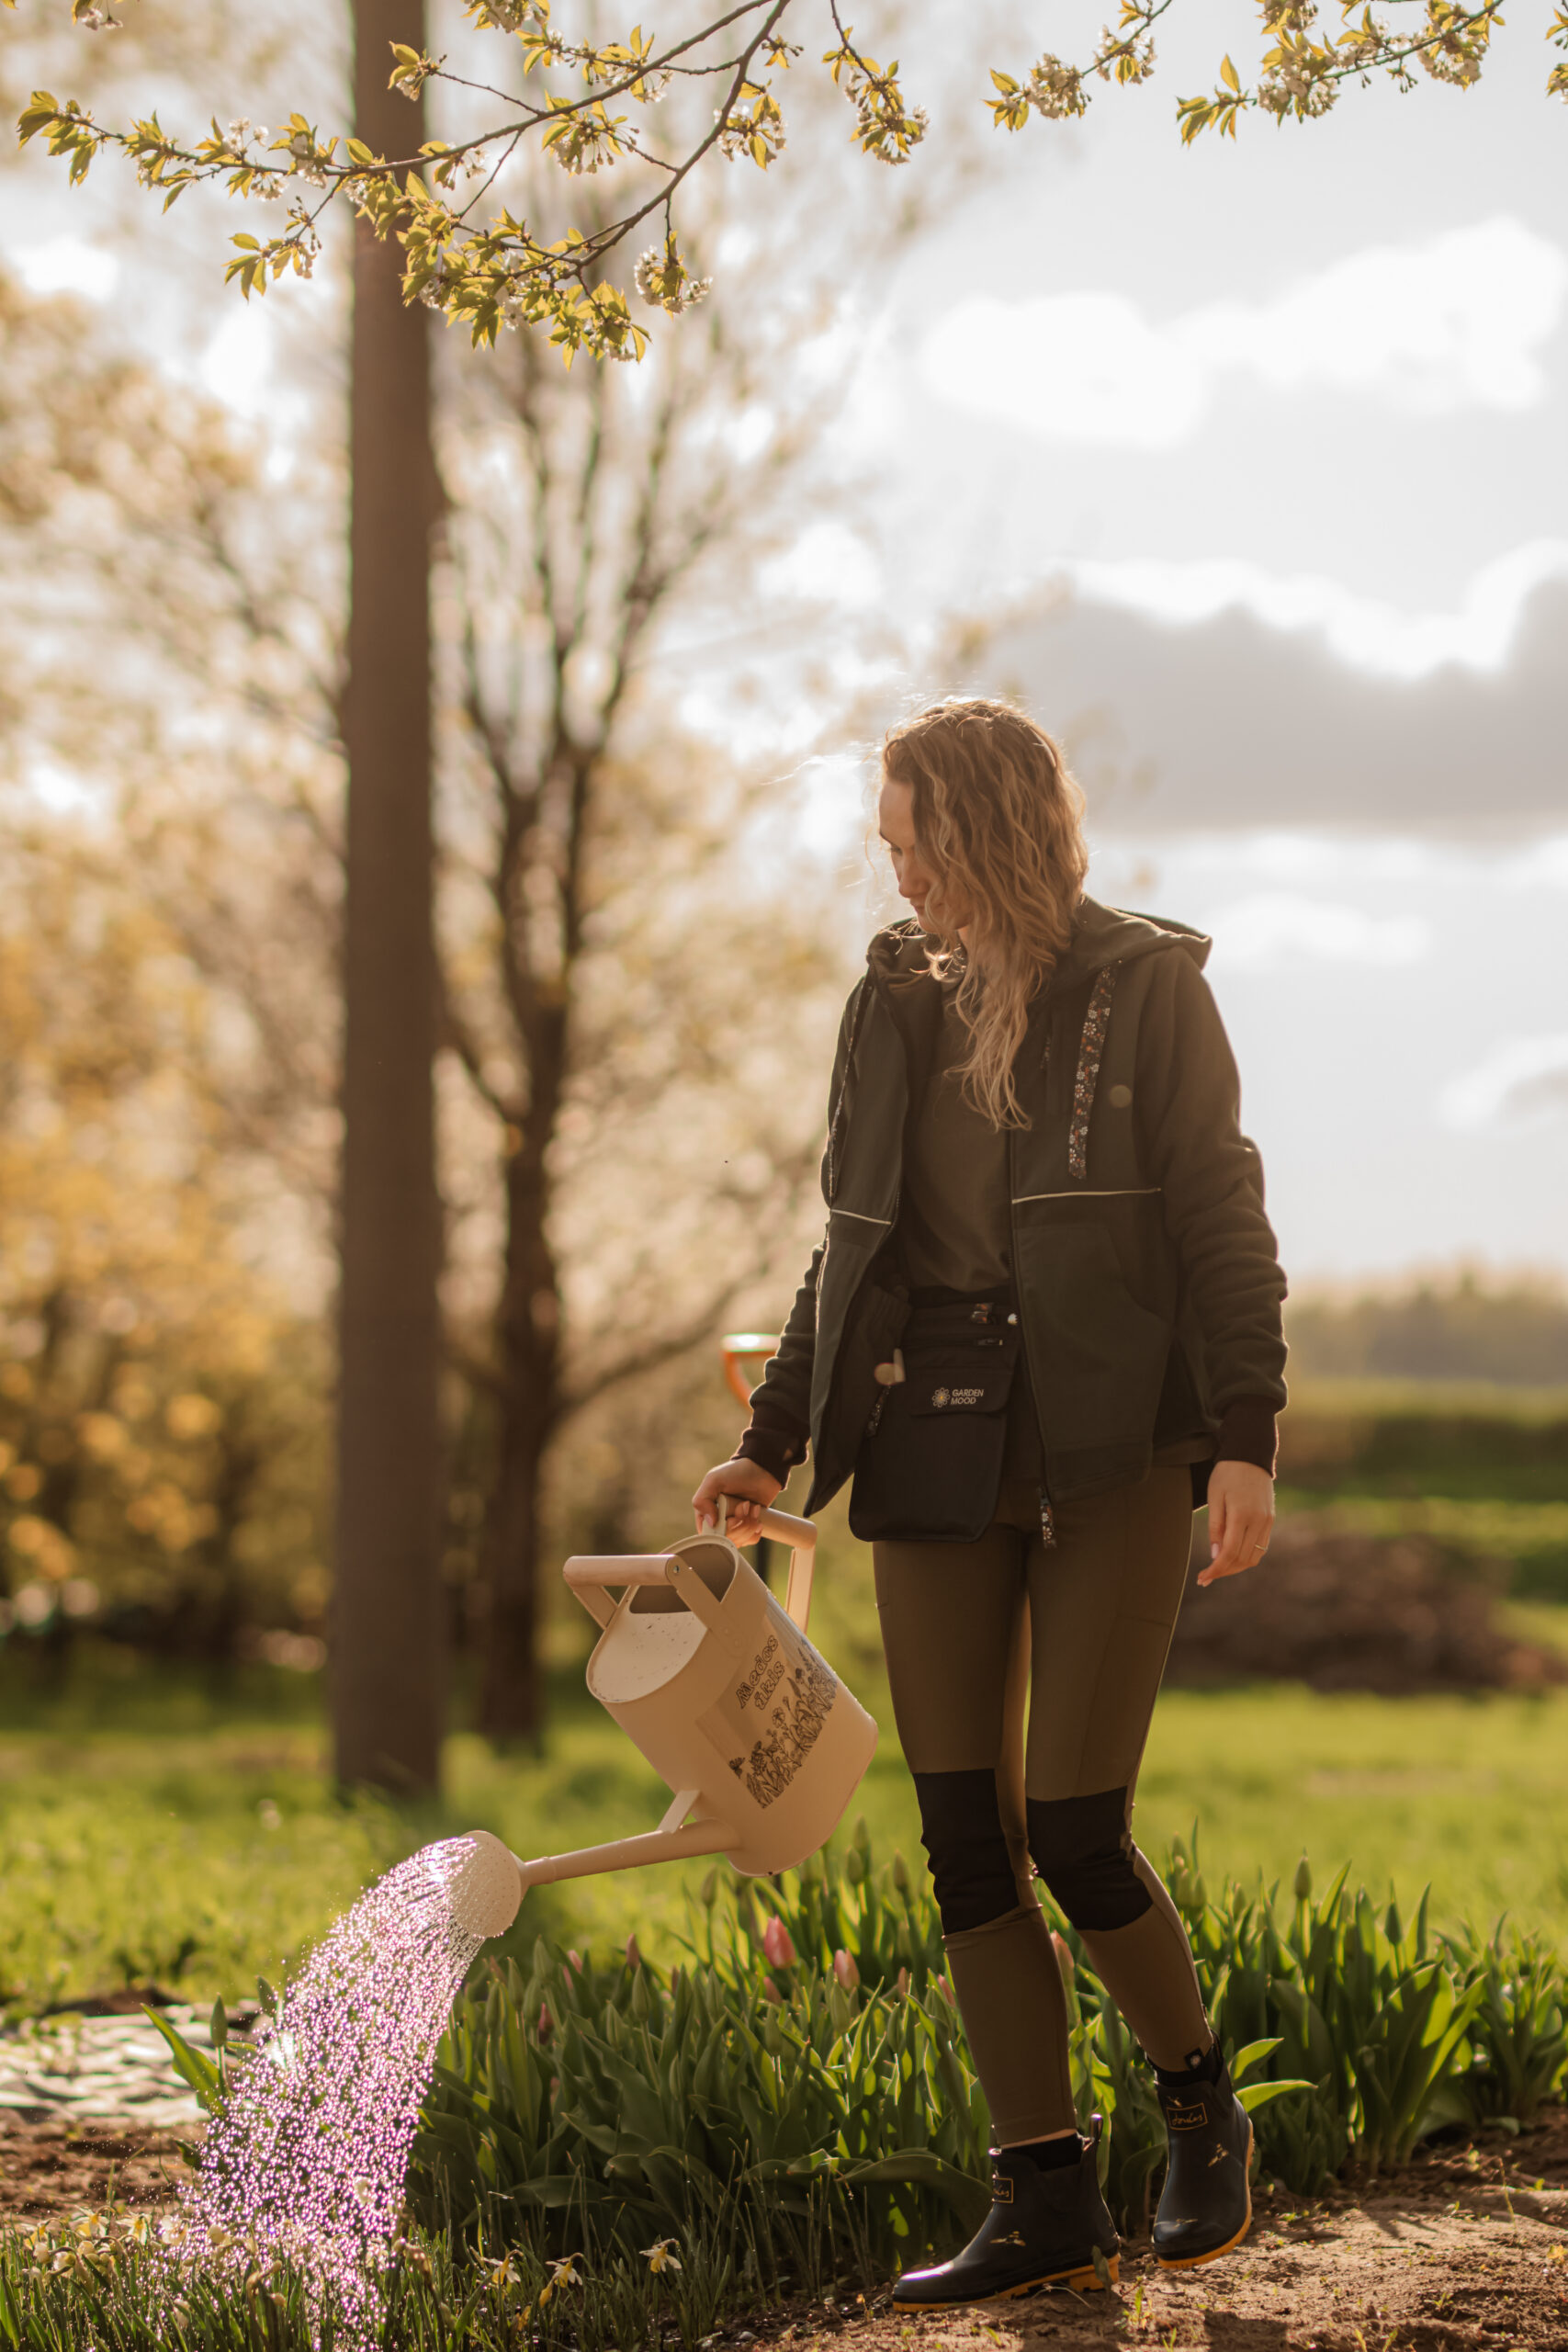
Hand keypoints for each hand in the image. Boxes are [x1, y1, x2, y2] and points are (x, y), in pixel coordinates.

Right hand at [692, 1457, 781, 1544]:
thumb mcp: (714, 1480)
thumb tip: (710, 1523)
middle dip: (739, 1524)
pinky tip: (757, 1514)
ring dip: (749, 1525)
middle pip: (726, 1540)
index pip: (708, 1534)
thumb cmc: (736, 1472)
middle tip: (745, 1505)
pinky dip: (756, 1530)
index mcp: (706, 1511)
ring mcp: (735, 1525)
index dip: (722, 1531)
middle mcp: (719, 1520)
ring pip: (739, 1541)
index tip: (732, 1518)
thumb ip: (702, 1500)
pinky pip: (751, 1540)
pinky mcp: (749, 1526)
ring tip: (753, 1507)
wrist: (762, 1469)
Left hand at [1199, 1460, 1274, 1585]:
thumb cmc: (1227, 1473)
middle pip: (1242, 1559)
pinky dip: (1246, 1556)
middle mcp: (1259, 1521)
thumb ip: (1216, 1527)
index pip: (1229, 1553)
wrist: (1250, 1455)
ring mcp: (1267, 1521)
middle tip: (1206, 1577)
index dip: (1216, 1569)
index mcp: (1242, 1515)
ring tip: (1218, 1569)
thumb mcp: (1215, 1497)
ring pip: (1254, 1557)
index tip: (1202, 1578)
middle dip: (1224, 1571)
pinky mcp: (1270, 1520)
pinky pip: (1261, 1547)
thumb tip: (1216, 1556)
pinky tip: (1232, 1556)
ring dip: (1236, 1567)